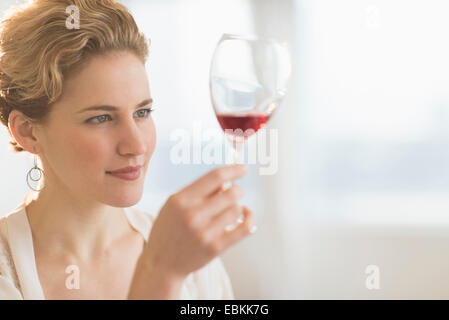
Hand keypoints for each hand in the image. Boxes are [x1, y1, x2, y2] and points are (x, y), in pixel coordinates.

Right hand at [141, 164, 254, 279]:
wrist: (161, 264)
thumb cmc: (168, 230)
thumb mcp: (174, 205)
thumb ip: (197, 192)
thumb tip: (226, 182)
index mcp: (181, 200)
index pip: (214, 177)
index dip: (233, 170)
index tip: (243, 168)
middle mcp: (193, 215)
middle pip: (231, 192)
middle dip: (237, 190)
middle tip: (234, 193)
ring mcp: (205, 232)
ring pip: (237, 209)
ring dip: (237, 207)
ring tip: (229, 211)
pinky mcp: (215, 247)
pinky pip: (243, 228)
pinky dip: (249, 219)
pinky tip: (245, 215)